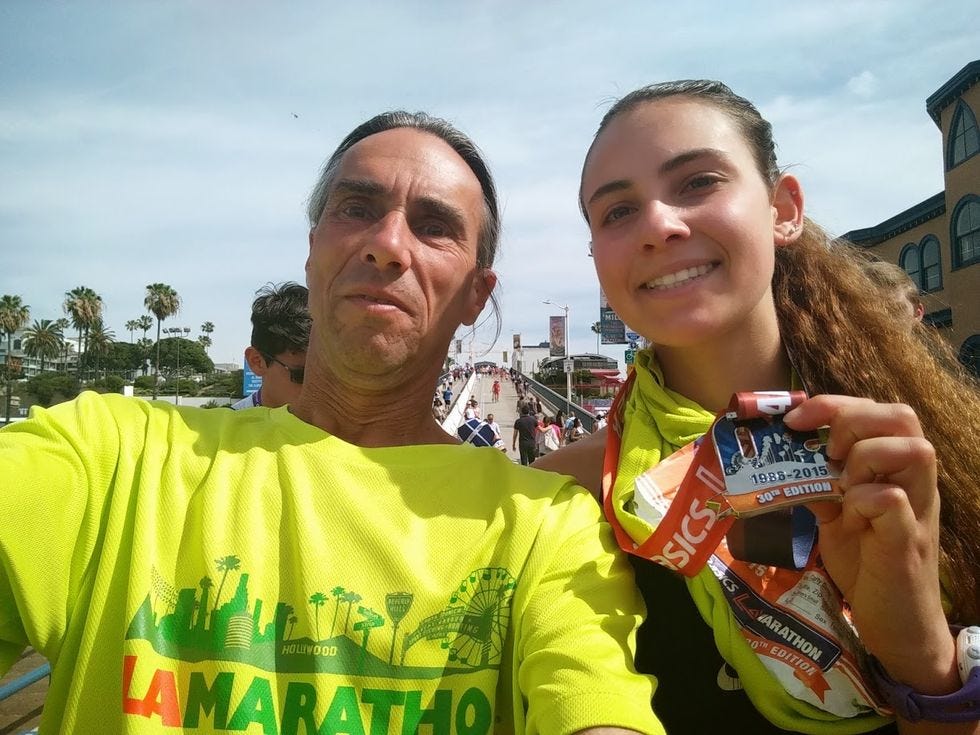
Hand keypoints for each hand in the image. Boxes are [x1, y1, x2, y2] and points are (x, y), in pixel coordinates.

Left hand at [784, 395, 954, 692]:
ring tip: (841, 484)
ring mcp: (917, 509)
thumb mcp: (834, 515)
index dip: (833, 405)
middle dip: (851, 420)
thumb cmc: (866, 563)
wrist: (895, 624)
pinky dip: (864, 500)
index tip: (794, 421)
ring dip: (865, 457)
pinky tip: (848, 517)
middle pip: (903, 417)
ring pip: (915, 450)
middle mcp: (913, 482)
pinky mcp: (908, 542)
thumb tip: (776, 455)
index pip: (878, 410)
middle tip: (823, 450)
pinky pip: (894, 501)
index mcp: (894, 468)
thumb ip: (816, 483)